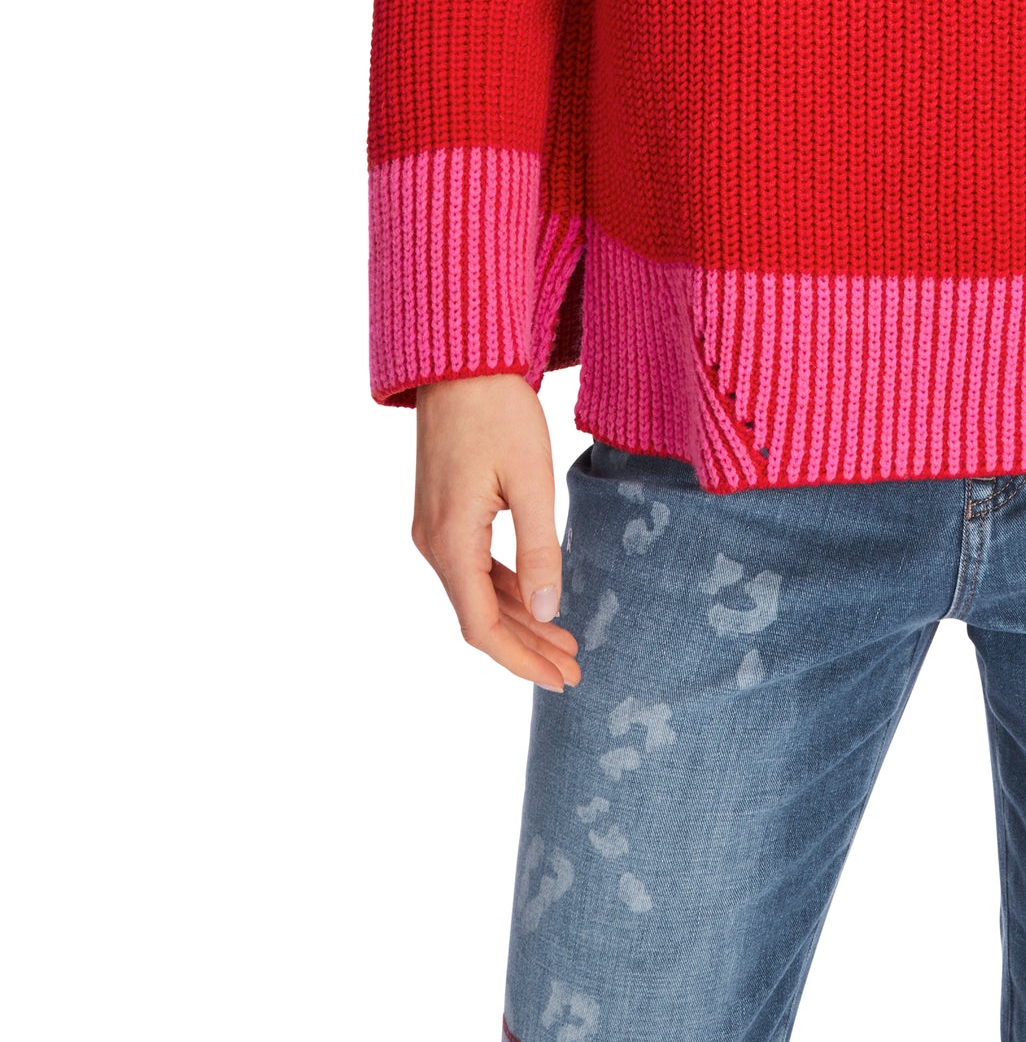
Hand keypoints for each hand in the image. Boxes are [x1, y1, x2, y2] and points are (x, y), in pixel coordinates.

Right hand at [411, 374, 582, 692]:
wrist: (461, 362)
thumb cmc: (498, 412)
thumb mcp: (531, 481)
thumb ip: (540, 550)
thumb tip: (549, 612)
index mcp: (451, 541)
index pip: (482, 626)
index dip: (521, 660)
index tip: (561, 680)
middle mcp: (433, 543)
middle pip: (480, 617)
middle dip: (528, 648)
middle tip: (575, 671)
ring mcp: (434, 529)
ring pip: (478, 594)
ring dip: (521, 620)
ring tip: (568, 643)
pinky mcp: (444, 514)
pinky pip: (475, 567)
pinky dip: (508, 590)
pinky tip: (541, 600)